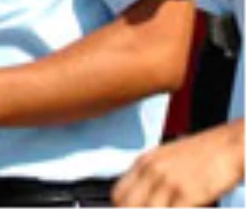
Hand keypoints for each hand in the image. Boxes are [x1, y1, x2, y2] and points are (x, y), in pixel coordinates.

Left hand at [114, 121, 245, 207]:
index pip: (117, 193)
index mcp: (144, 162)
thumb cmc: (206, 154)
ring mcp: (167, 181)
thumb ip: (154, 177)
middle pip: (127, 205)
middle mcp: (151, 170)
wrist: (231, 145)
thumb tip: (145, 199)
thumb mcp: (169, 159)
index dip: (122, 207)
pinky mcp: (185, 192)